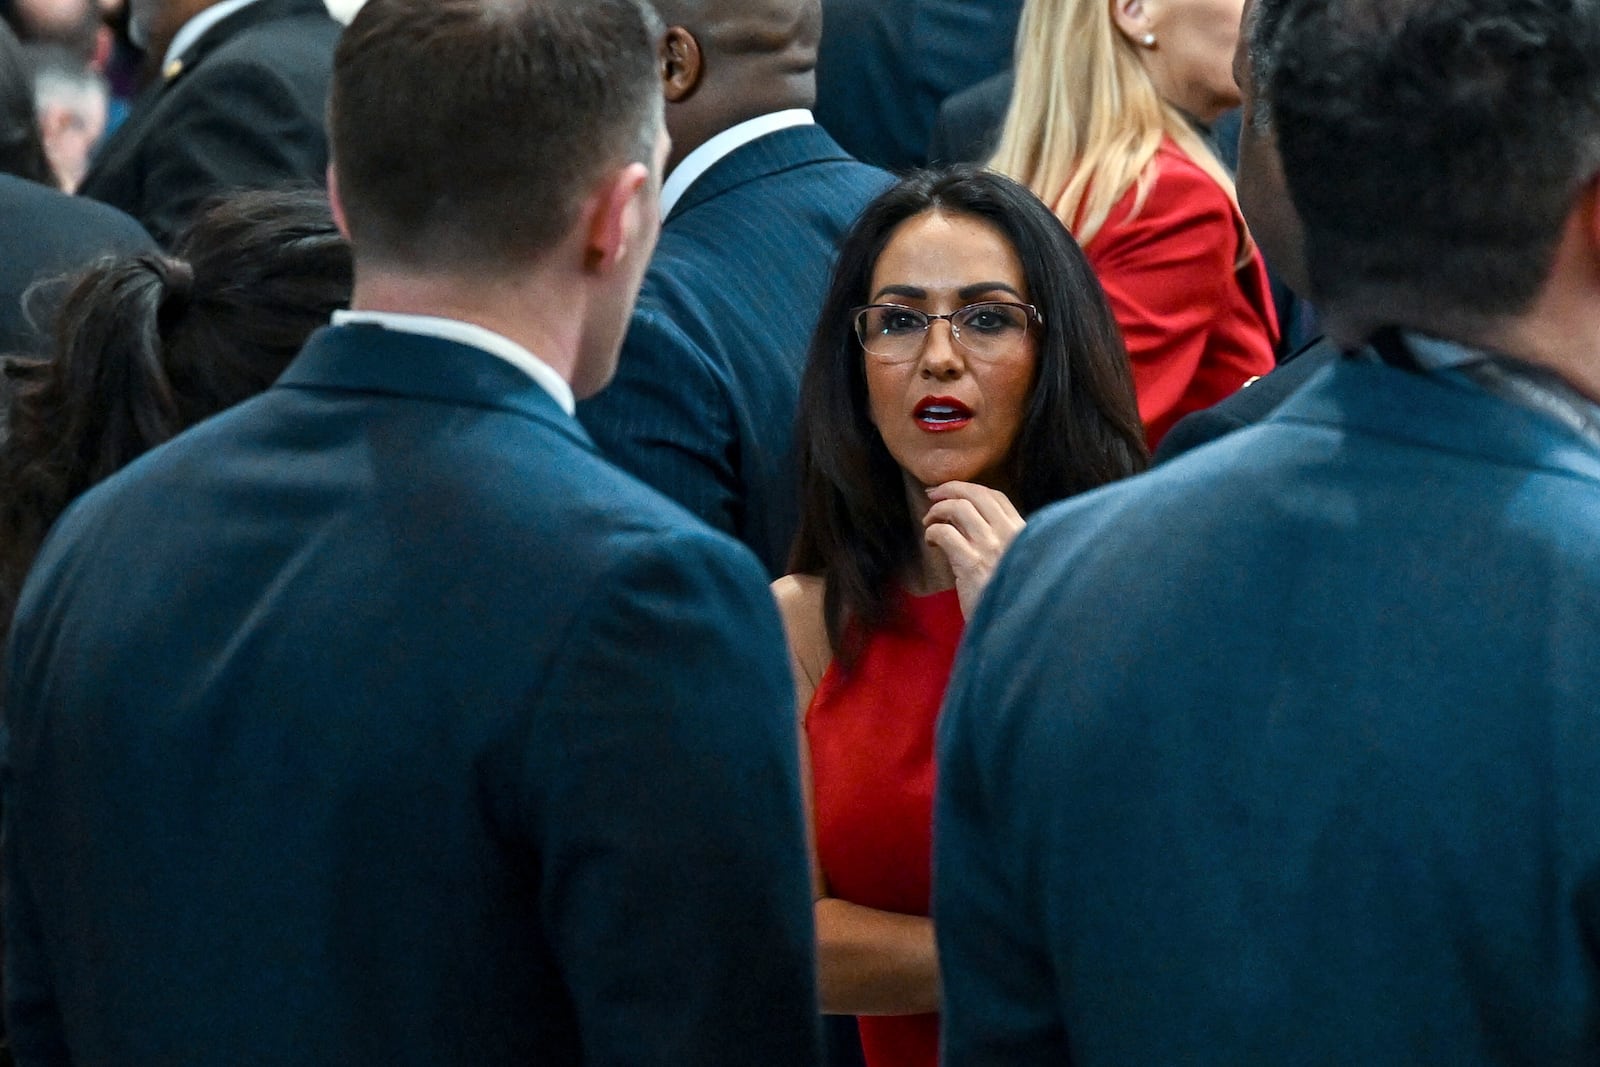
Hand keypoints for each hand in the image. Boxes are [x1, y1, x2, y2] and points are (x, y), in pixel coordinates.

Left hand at [922, 482, 1024, 619]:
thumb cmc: (1010, 597)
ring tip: (929, 522)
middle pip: (976, 495)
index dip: (970, 489)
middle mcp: (1009, 535)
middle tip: (933, 496)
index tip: (953, 491)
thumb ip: (1003, 542)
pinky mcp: (971, 564)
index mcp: (1023, 533)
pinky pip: (945, 533)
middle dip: (950, 489)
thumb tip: (968, 521)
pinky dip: (932, 532)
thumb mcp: (1016, 562)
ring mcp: (991, 548)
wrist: (1014, 627)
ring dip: (937, 511)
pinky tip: (931, 542)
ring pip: (958, 509)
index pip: (996, 497)